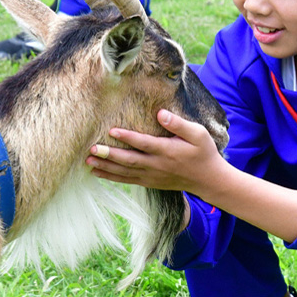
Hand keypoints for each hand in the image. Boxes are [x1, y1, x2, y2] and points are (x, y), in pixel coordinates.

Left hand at [87, 109, 226, 198]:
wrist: (208, 180)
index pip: (144, 143)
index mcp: (168, 151)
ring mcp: (152, 176)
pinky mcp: (150, 182)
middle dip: (109, 155)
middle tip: (92, 150)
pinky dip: (112, 177)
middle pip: (130, 160)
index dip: (128, 137)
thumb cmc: (203, 153)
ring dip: (106, 167)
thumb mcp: (198, 134)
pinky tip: (98, 173)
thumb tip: (160, 113)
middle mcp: (157, 165)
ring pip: (125, 172)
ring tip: (88, 162)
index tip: (111, 130)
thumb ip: (179, 124)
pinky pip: (128, 181)